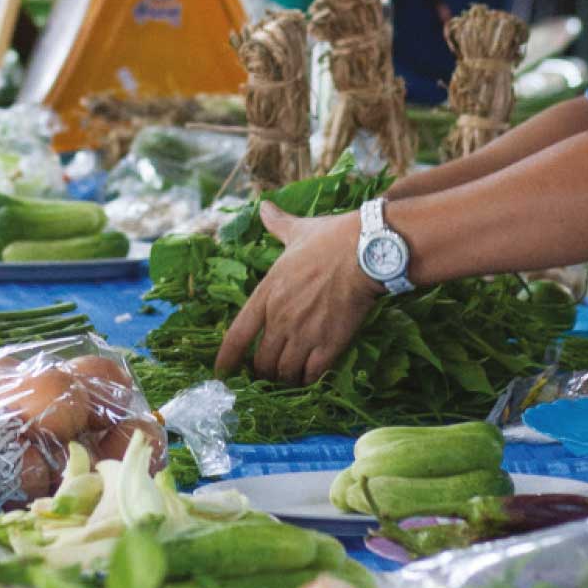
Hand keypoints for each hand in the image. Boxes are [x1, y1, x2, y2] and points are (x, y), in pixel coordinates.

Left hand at [215, 202, 381, 384]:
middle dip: (263, 372)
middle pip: (261, 362)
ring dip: (285, 378)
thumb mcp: (297, 231)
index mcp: (267, 292)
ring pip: (284, 372)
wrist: (366, 252)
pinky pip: (311, 375)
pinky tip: (312, 375)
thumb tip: (264, 207)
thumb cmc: (330, 239)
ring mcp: (304, 333)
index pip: (237, 335)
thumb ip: (277, 224)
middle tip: (269, 372)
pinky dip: (308, 380)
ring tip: (291, 375)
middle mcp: (280, 317)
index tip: (221, 372)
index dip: (227, 358)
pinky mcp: (329, 345)